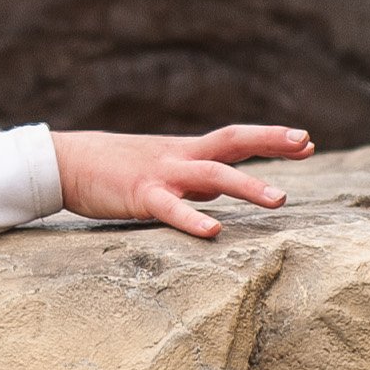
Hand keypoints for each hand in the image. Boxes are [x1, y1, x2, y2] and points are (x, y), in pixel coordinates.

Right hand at [51, 124, 311, 238]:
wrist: (63, 162)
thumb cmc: (110, 169)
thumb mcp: (158, 170)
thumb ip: (191, 181)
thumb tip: (220, 194)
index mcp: (184, 151)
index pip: (235, 138)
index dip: (271, 138)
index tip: (306, 141)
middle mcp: (179, 157)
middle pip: (232, 141)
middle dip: (271, 142)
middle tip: (306, 144)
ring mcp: (162, 174)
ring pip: (212, 175)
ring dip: (248, 185)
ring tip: (280, 199)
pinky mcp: (140, 195)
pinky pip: (171, 209)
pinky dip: (193, 219)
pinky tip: (214, 231)